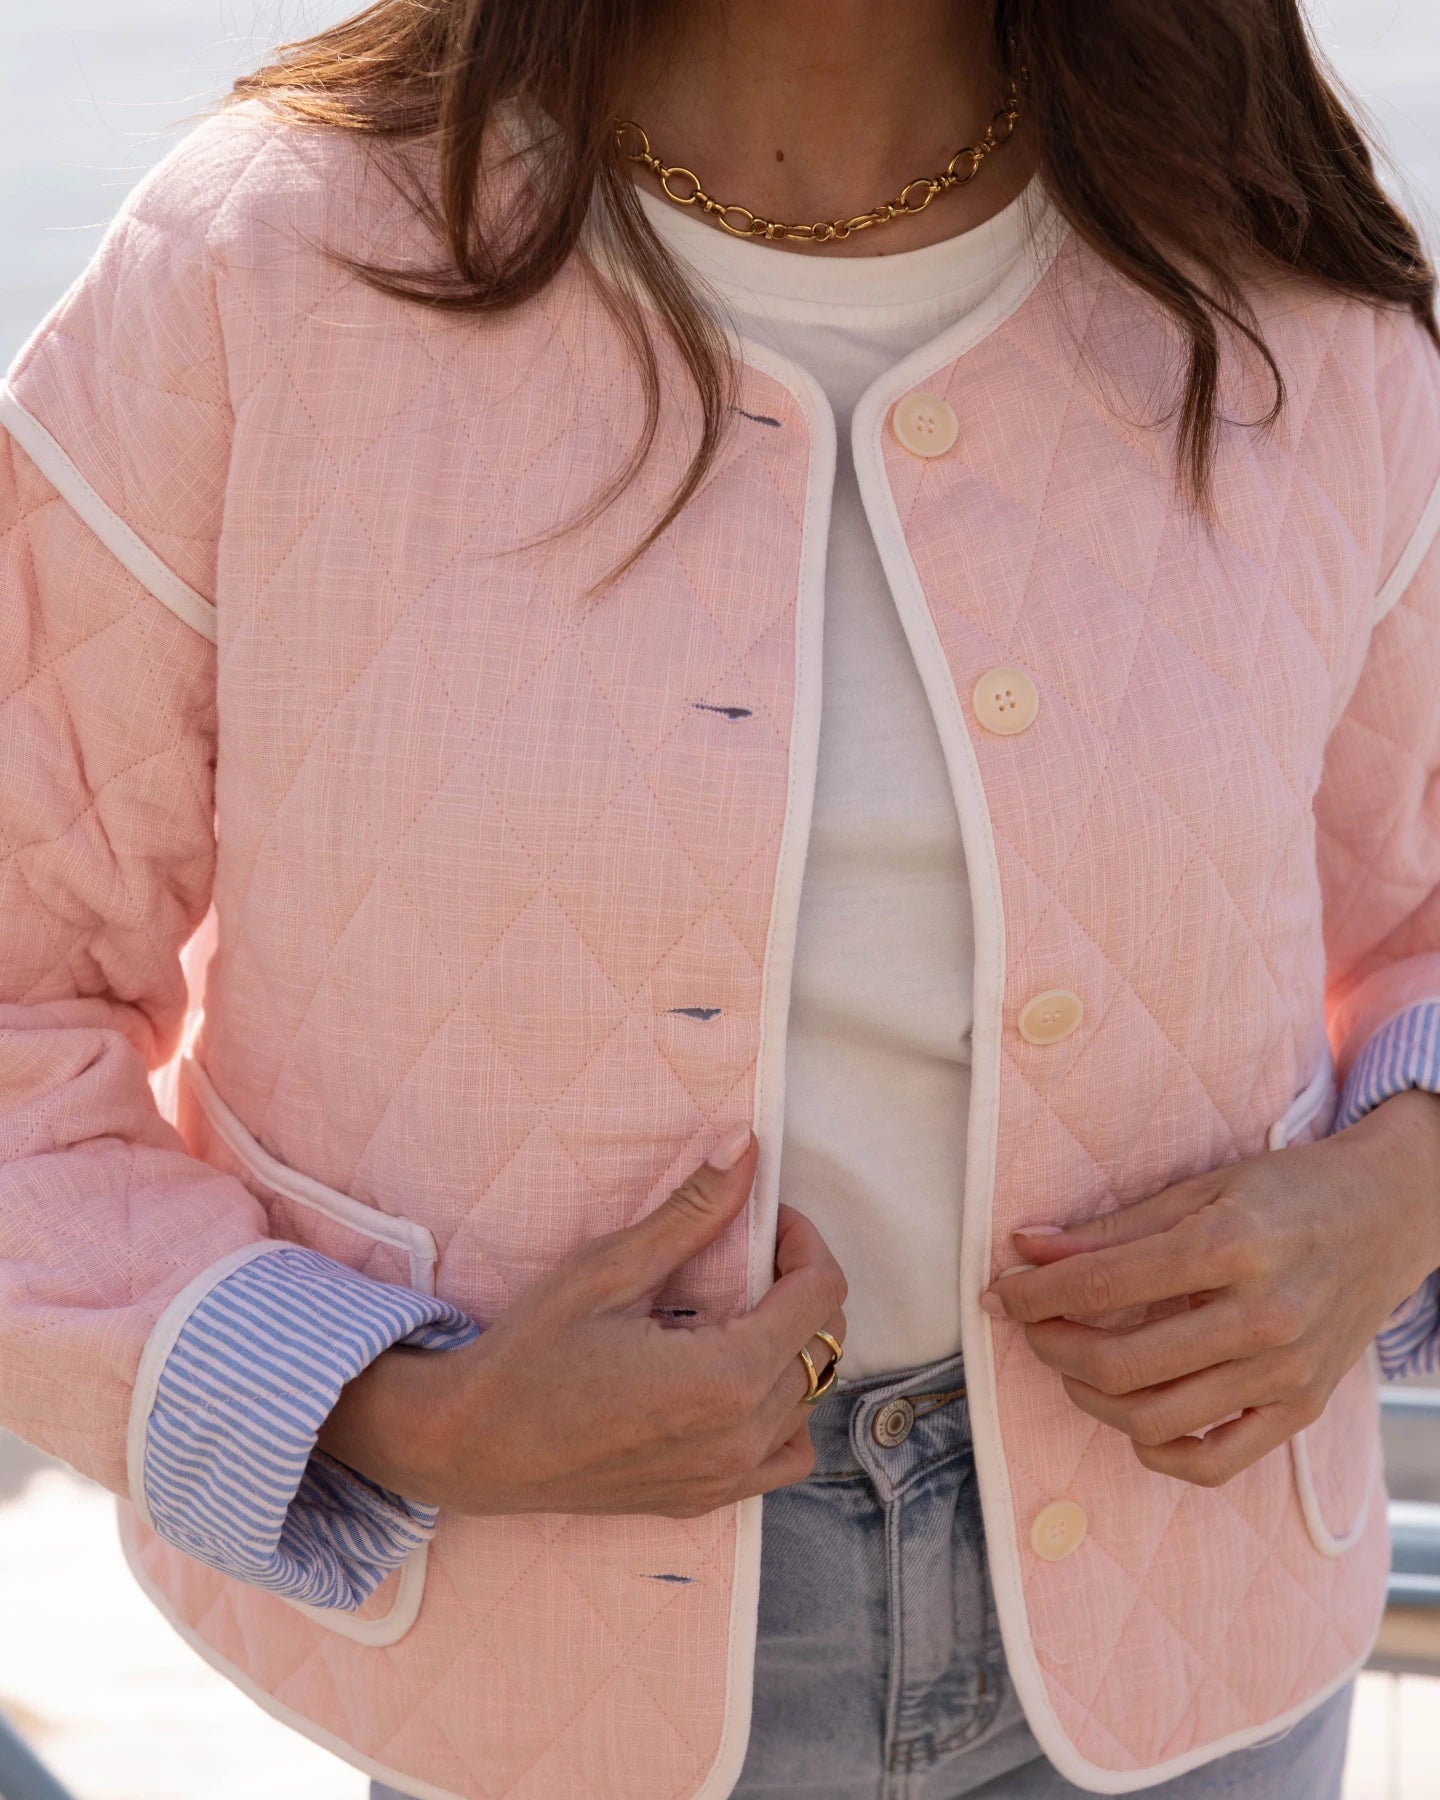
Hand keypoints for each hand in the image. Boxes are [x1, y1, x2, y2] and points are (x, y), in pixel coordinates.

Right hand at [318, 1123, 847, 1517]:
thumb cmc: (530, 1353)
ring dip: (793, 1346)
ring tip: (738, 1313)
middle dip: (799, 1284)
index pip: (821, 1294)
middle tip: (746, 1254)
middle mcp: (741, 1436)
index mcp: (727, 1377)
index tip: (766, 1218)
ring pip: (809, 1398)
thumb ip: (693, 1210)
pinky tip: (733, 1380)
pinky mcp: (703, 1499)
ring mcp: (725, 1478)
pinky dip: (781, 1414)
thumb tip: (746, 1144)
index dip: (803, 1241)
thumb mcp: (611, 1268)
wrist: (470, 1444)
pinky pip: (783, 1456)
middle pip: (823, 1344)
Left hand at [980, 1088, 1439, 1487]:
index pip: (1102, 1284)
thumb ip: (1111, 1229)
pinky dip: (1158, 1451)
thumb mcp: (1200, 1189)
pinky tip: (1132, 1413)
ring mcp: (1285, 1373)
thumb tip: (1025, 1247)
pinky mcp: (1301, 1410)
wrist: (1390, 1215)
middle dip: (1052, 1347)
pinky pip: (1214, 1462)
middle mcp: (1262, 1317)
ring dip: (1090, 1398)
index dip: (1035, 1294)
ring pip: (1155, 1419)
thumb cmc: (1288, 1192)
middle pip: (1120, 1363)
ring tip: (1072, 1363)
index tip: (1002, 1292)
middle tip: (1031, 1326)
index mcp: (1231, 1246)